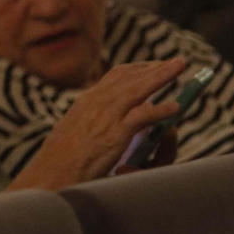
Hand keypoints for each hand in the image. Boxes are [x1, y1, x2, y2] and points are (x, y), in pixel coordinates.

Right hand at [13, 58, 184, 189]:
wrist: (51, 171)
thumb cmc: (60, 157)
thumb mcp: (75, 130)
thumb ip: (94, 120)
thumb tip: (113, 118)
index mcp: (87, 101)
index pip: (116, 76)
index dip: (139, 69)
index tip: (154, 67)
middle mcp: (96, 102)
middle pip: (130, 77)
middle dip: (156, 67)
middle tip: (178, 62)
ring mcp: (105, 116)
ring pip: (138, 89)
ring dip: (163, 76)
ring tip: (182, 67)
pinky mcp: (114, 133)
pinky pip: (142, 116)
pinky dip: (161, 110)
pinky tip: (176, 107)